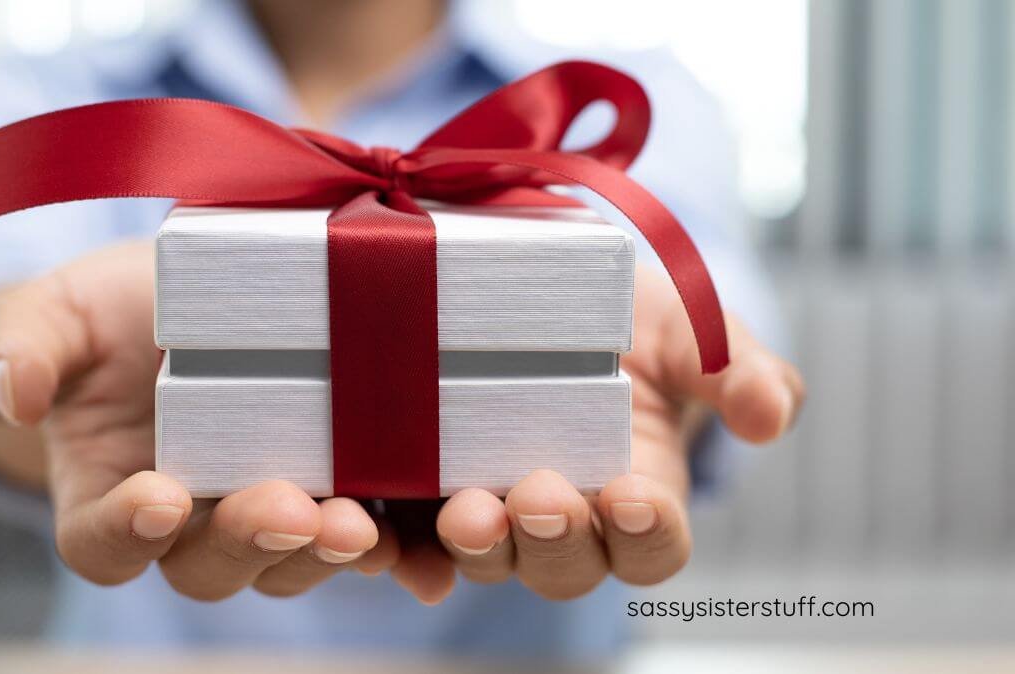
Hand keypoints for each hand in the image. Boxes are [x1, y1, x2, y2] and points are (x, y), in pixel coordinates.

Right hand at [0, 241, 399, 598]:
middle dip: (252, 542)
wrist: (175, 305)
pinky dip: (395, 548)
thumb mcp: (52, 315)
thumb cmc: (102, 316)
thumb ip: (17, 348)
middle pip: (211, 564)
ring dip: (327, 550)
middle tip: (292, 510)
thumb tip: (12, 390)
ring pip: (291, 557)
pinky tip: (423, 548)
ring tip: (362, 524)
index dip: (127, 532)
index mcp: (106, 491)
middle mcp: (189, 518)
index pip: (101, 541)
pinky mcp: (331, 484)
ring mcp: (262, 505)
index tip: (160, 497)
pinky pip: (360, 532)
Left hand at [426, 266, 804, 598]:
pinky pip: (413, 533)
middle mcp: (566, 516)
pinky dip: (404, 544)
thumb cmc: (635, 320)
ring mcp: (494, 504)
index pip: (653, 546)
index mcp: (639, 495)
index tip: (635, 495)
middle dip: (555, 539)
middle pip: (565, 565)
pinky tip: (390, 533)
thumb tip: (771, 415)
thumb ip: (738, 370)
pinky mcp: (429, 483)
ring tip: (467, 511)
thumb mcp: (690, 330)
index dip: (648, 534)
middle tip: (540, 495)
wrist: (553, 291)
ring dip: (479, 546)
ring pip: (489, 556)